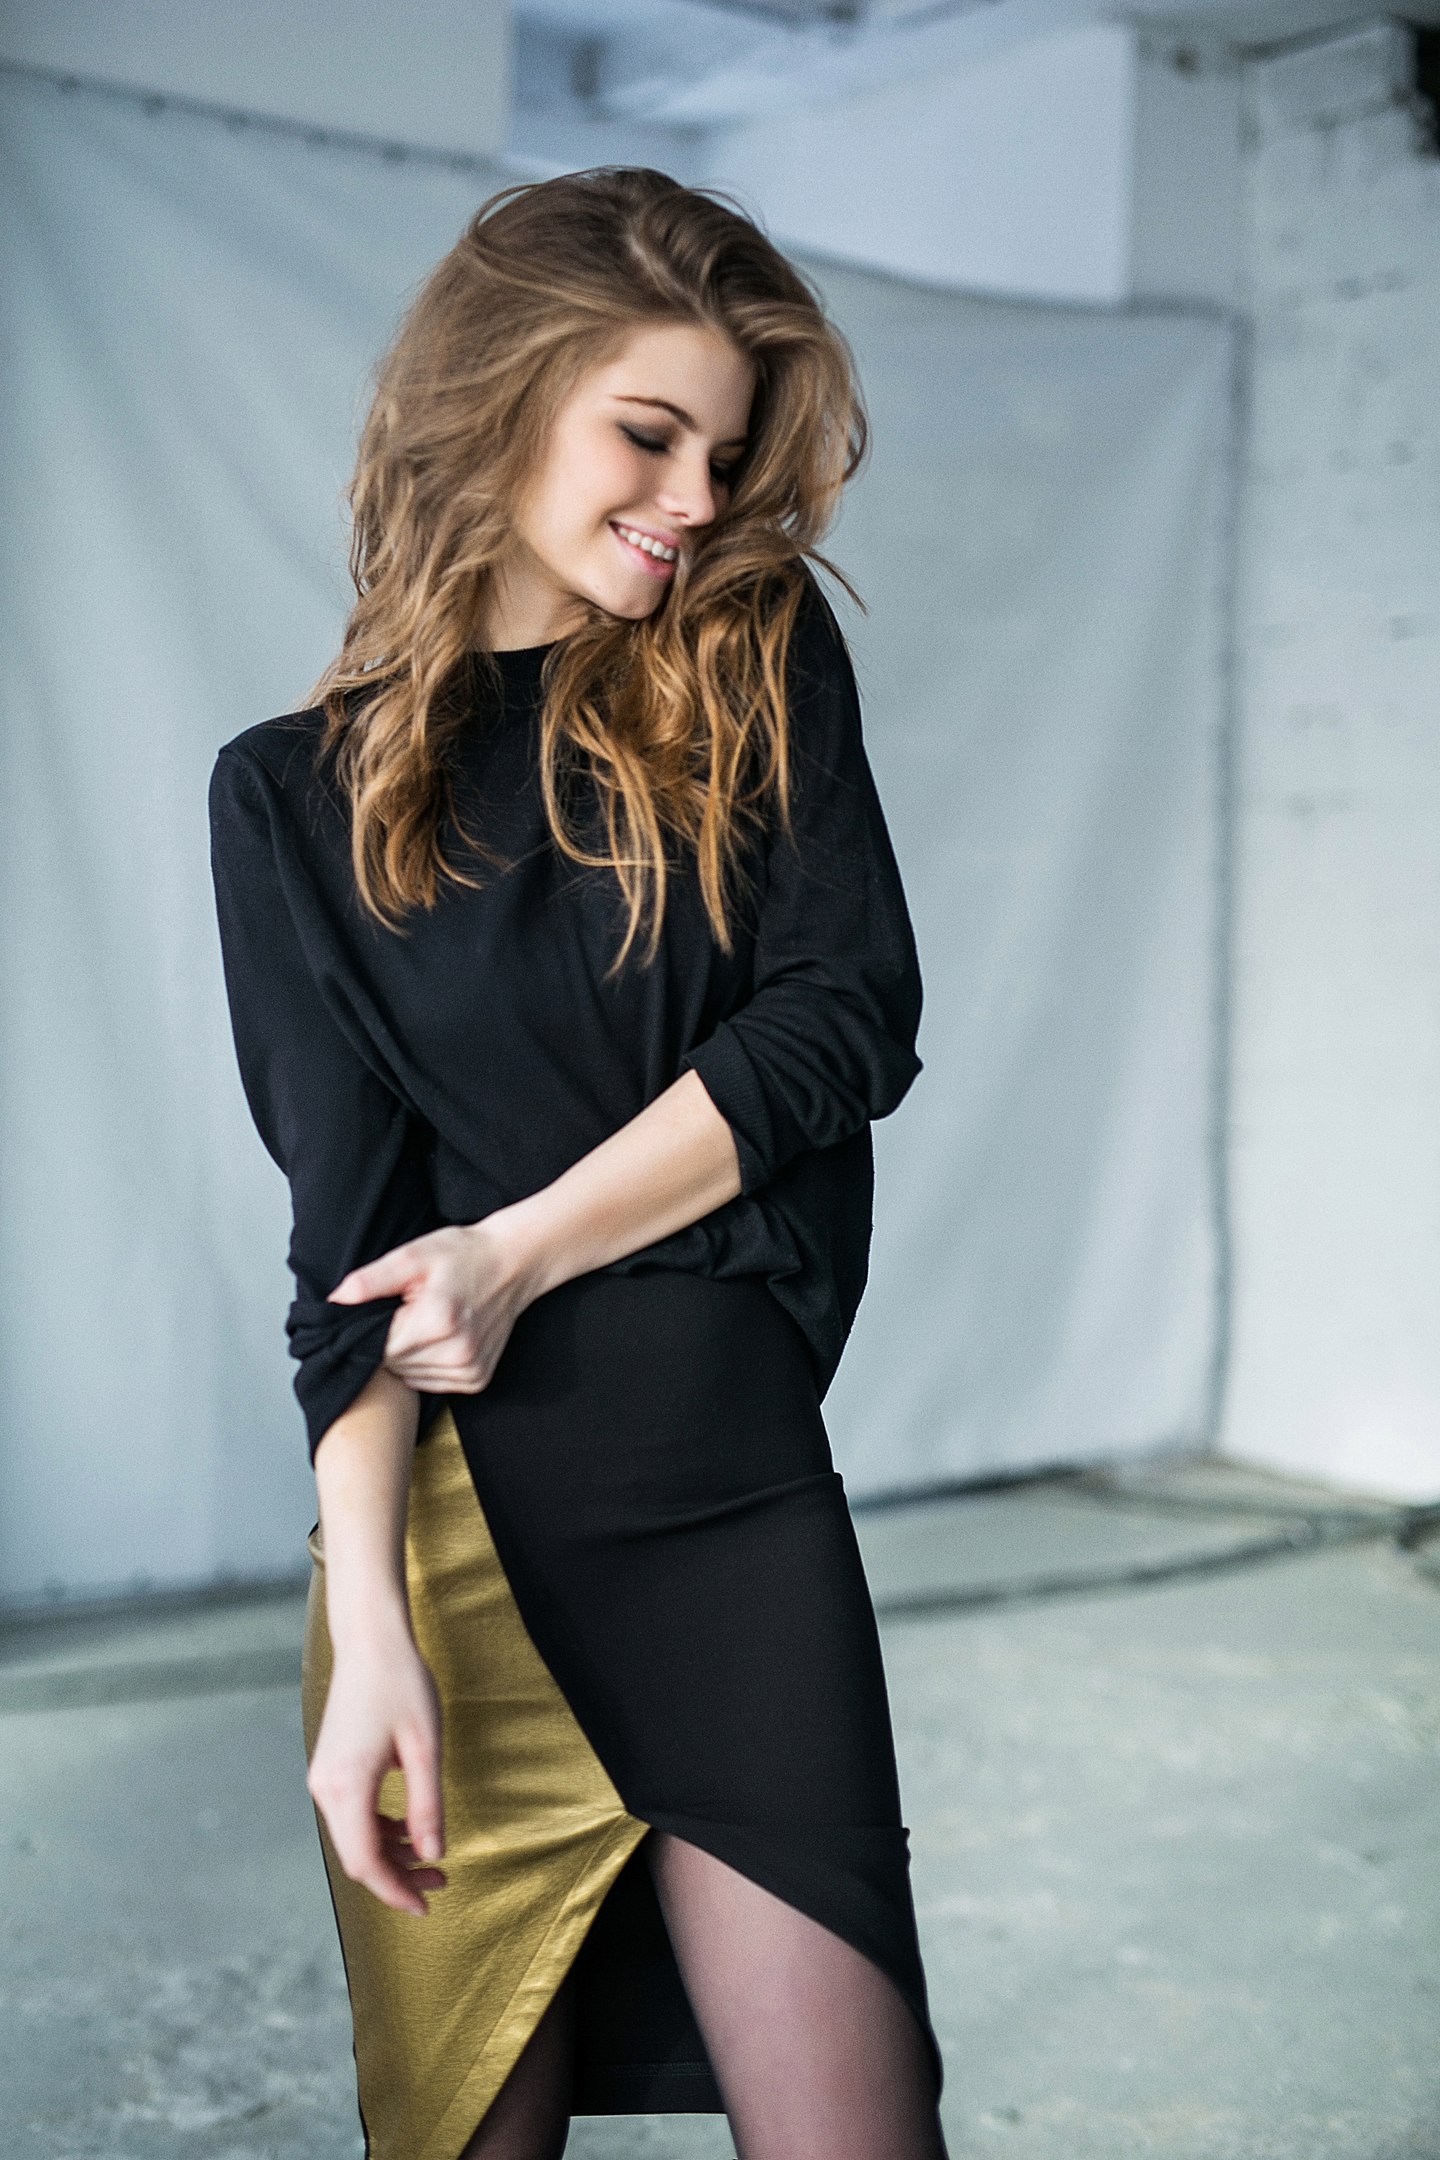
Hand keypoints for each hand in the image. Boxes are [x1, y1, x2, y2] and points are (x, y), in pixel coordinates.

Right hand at [307, 1616, 447, 1915]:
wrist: (369, 1640)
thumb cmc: (401, 1684)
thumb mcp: (425, 1747)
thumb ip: (426, 1805)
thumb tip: (433, 1855)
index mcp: (346, 1786)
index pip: (364, 1862)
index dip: (395, 1891)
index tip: (427, 1907)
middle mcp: (325, 1788)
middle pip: (357, 1854)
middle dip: (397, 1876)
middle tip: (440, 1882)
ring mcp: (324, 1777)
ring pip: (354, 1836)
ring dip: (390, 1853)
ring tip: (431, 1857)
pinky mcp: (331, 1768)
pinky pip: (352, 1814)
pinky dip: (379, 1829)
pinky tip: (407, 1825)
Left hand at [328, 1217, 534, 1393]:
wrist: (512, 1263)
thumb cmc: (462, 1255)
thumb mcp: (412, 1255)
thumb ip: (370, 1280)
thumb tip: (334, 1302)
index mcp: (438, 1321)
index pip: (378, 1348)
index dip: (375, 1329)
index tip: (390, 1308)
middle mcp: (457, 1352)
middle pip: (393, 1365)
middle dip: (392, 1341)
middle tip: (410, 1310)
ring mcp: (470, 1370)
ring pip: (410, 1378)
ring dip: (409, 1356)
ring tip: (426, 1323)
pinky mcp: (478, 1379)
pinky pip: (432, 1383)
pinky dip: (428, 1365)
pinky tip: (439, 1340)